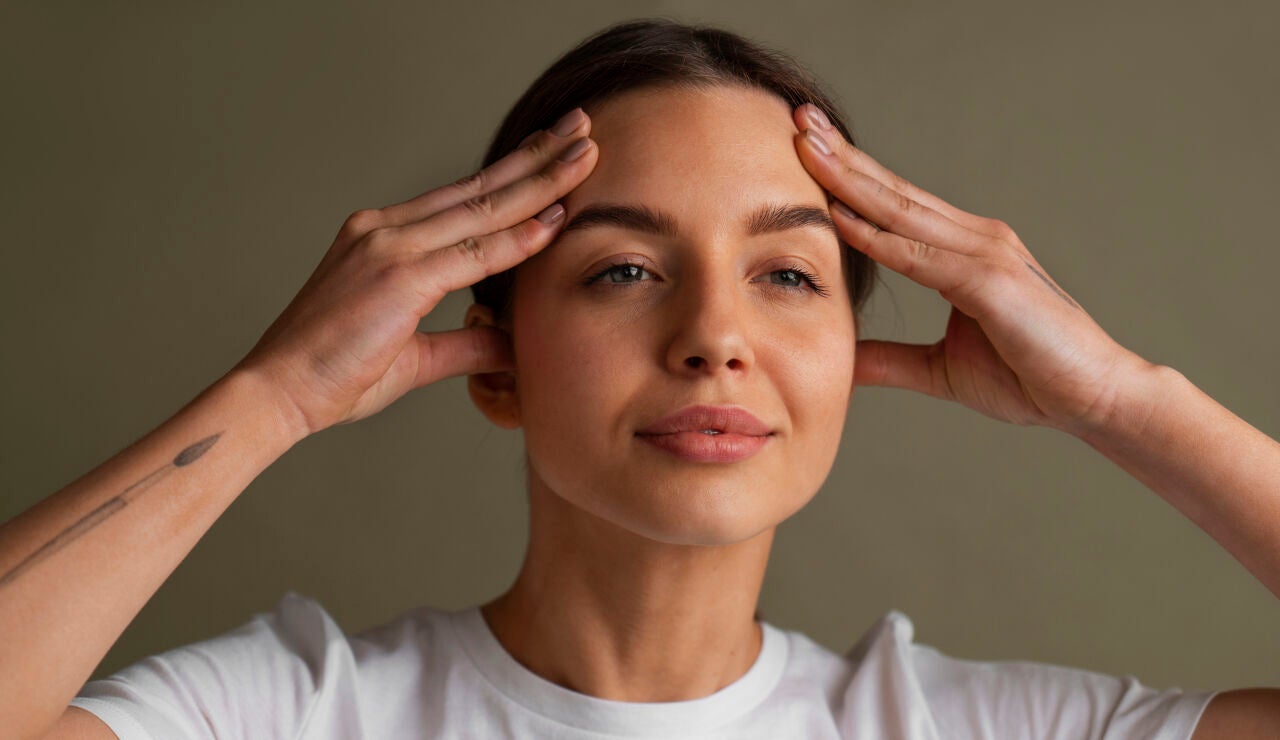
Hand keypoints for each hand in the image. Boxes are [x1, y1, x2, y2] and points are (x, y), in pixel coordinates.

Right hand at [231, 109, 597, 437]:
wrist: (278, 392)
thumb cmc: (334, 375)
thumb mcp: (417, 357)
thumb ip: (467, 345)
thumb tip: (512, 346)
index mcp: (382, 237)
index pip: (463, 197)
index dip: (514, 175)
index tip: (553, 155)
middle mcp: (384, 229)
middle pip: (479, 186)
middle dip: (536, 157)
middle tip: (581, 128)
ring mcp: (388, 246)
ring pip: (482, 207)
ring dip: (540, 181)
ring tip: (584, 154)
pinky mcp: (396, 275)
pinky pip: (471, 253)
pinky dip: (516, 239)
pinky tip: (555, 222)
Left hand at [792, 103, 1153, 436]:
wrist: (1095, 398)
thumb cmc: (1030, 377)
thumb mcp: (941, 370)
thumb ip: (890, 360)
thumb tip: (843, 359)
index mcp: (965, 251)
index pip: (895, 204)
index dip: (850, 175)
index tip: (805, 147)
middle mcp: (976, 239)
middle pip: (894, 191)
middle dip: (843, 156)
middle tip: (797, 120)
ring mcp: (986, 255)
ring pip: (902, 211)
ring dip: (850, 179)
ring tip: (807, 147)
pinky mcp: (991, 283)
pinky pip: (921, 257)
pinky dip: (878, 237)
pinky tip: (840, 216)